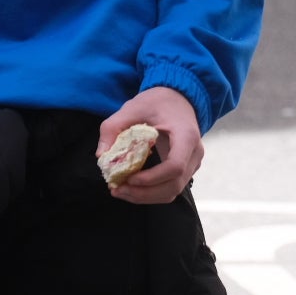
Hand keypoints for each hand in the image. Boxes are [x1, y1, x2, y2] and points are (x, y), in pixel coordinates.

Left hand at [98, 86, 203, 204]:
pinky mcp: (186, 169)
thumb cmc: (157, 102)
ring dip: (146, 197)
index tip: (129, 177)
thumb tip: (101, 156)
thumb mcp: (132, 108)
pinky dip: (151, 193)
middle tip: (117, 189)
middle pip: (174, 185)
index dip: (152, 178)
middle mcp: (194, 152)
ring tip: (120, 191)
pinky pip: (171, 188)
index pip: (175, 166)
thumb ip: (113, 128)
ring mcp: (193, 163)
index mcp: (186, 135)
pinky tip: (131, 188)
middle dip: (144, 193)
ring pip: (172, 191)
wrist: (178, 98)